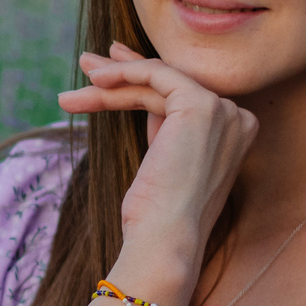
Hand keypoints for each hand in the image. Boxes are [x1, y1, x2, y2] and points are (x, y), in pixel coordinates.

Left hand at [55, 43, 255, 271]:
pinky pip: (155, 74)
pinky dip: (123, 73)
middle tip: (88, 64)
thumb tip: (132, 90)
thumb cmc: (157, 216)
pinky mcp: (200, 104)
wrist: (164, 241)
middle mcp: (237, 118)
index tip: (109, 74)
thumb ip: (162, 125)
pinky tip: (96, 83)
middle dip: (124, 71)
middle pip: (169, 85)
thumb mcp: (163, 161)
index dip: (143, 80)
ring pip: (155, 82)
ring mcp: (223, 110)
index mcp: (235, 133)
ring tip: (67, 98)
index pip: (182, 97)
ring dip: (108, 84)